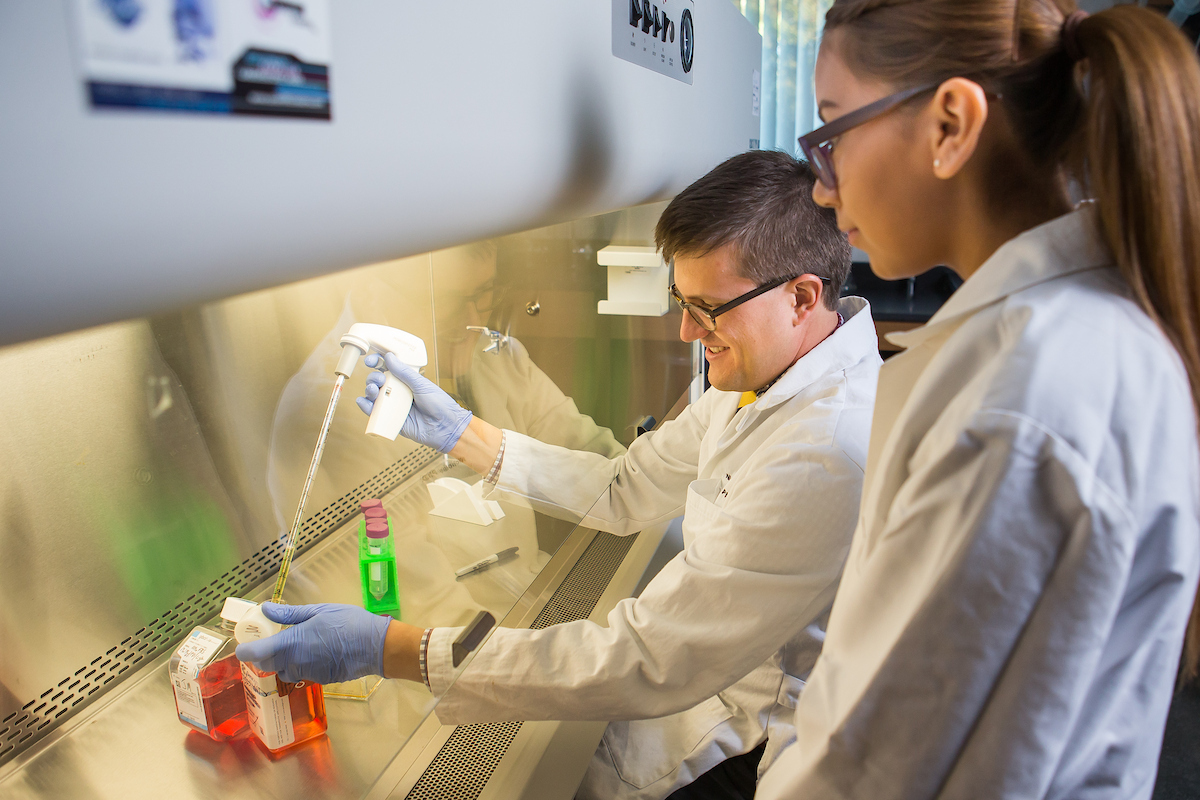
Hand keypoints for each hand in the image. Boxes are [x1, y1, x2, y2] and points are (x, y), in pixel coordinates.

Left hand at [234, 602, 390, 684]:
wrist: (375, 647)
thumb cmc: (348, 623)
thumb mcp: (318, 611)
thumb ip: (289, 613)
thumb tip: (266, 609)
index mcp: (291, 643)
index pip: (255, 653)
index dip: (245, 649)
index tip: (245, 643)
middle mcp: (294, 662)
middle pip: (265, 665)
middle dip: (263, 655)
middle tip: (272, 639)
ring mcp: (306, 673)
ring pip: (282, 671)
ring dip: (281, 661)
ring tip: (295, 645)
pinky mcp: (319, 680)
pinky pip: (300, 674)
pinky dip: (299, 665)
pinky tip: (314, 652)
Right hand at [356, 353, 472, 452]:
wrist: (445, 427)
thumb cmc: (439, 404)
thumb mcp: (421, 384)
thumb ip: (404, 372)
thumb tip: (389, 357)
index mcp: (406, 380)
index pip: (388, 368)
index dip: (377, 363)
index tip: (371, 360)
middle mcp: (398, 392)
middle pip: (378, 381)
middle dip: (373, 377)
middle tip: (380, 380)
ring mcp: (393, 405)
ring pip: (374, 395)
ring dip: (369, 390)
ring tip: (373, 390)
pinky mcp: (390, 419)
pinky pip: (374, 412)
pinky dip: (365, 406)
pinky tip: (363, 401)